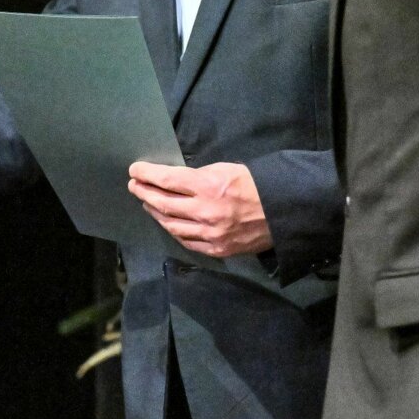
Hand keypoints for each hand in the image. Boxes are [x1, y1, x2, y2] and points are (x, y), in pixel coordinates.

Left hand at [127, 161, 272, 256]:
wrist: (284, 213)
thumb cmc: (255, 185)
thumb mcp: (225, 169)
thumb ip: (198, 176)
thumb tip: (173, 180)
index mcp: (208, 186)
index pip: (167, 180)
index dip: (147, 175)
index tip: (134, 170)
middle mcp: (205, 211)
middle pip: (163, 203)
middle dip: (144, 193)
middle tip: (135, 187)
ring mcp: (210, 233)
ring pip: (171, 225)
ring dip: (155, 213)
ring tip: (148, 204)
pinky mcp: (217, 249)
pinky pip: (187, 241)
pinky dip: (174, 230)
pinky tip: (167, 222)